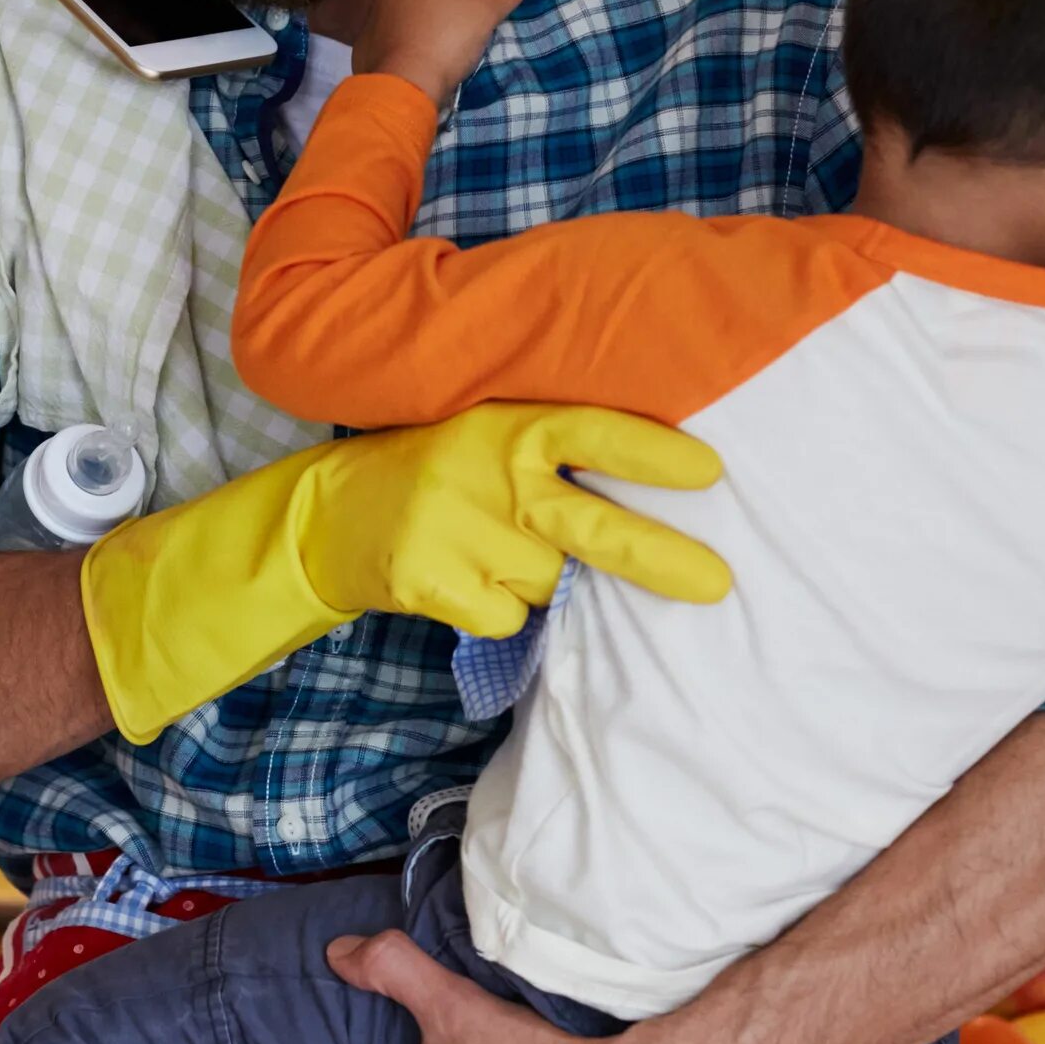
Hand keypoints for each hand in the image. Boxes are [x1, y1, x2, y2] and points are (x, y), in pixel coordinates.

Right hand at [80, 401, 729, 742]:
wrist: (325, 513)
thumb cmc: (436, 475)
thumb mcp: (485, 440)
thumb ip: (550, 459)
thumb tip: (656, 504)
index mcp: (506, 425)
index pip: (591, 432)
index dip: (650, 454)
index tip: (711, 474)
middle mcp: (486, 472)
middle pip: (591, 526)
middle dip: (660, 558)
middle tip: (719, 584)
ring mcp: (455, 527)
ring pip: (547, 584)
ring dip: (536, 582)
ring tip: (491, 553)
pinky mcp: (428, 578)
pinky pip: (504, 618)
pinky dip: (496, 613)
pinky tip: (462, 583)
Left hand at [355, 0, 521, 105]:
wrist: (403, 87)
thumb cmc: (446, 41)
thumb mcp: (487, 11)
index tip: (481, 17)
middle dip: (452, 12)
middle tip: (466, 38)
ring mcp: (376, 14)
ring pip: (417, 18)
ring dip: (430, 30)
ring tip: (444, 55)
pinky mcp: (367, 43)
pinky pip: (398, 40)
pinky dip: (410, 48)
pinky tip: (421, 64)